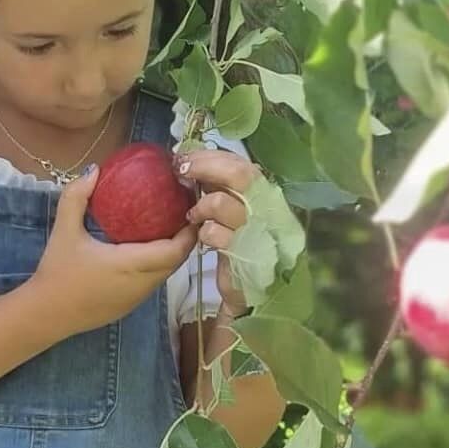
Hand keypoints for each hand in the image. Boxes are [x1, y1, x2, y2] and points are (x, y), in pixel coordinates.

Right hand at [33, 168, 197, 335]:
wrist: (45, 315)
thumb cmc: (57, 274)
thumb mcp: (64, 231)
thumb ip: (77, 197)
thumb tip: (94, 170)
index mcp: (131, 265)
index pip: (174, 250)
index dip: (188, 232)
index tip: (191, 209)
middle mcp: (141, 284)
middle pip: (176, 262)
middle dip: (184, 239)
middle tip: (182, 212)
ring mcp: (137, 298)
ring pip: (165, 274)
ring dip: (171, 253)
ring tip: (168, 226)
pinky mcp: (130, 305)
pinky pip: (153, 281)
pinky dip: (158, 264)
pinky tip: (146, 248)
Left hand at [176, 147, 256, 318]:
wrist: (252, 290)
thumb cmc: (240, 247)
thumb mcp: (232, 212)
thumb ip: (221, 189)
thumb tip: (192, 162)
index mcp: (264, 194)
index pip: (241, 164)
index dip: (212, 157)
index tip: (185, 157)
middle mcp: (267, 208)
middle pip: (239, 174)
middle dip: (205, 167)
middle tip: (181, 171)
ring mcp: (258, 230)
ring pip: (222, 202)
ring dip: (201, 205)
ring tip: (194, 215)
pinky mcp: (246, 253)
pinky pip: (217, 234)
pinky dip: (205, 232)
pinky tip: (203, 237)